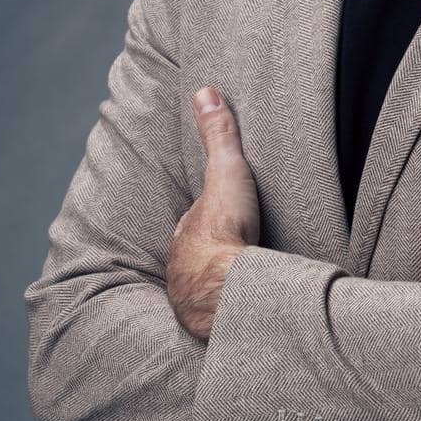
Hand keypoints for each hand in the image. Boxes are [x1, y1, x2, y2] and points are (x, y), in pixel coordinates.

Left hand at [166, 86, 261, 340]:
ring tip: (239, 292)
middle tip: (235, 257)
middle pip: (197, 260)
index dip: (209, 219)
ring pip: (203, 292)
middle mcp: (181, 270)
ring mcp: (192, 301)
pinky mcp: (209, 328)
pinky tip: (239, 319)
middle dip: (210, 258)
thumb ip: (218, 135)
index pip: (195, 225)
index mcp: (186, 235)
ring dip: (217, 290)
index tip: (224, 220)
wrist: (227, 287)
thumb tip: (204, 92)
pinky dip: (226, 317)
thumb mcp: (226, 171)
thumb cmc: (226, 228)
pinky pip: (215, 320)